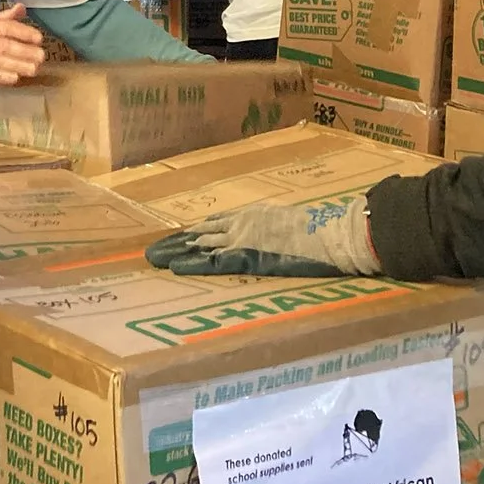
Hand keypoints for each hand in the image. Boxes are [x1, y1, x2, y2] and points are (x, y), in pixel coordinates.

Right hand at [0, 5, 46, 85]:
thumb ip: (7, 18)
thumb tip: (22, 7)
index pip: (6, 27)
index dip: (23, 32)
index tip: (39, 38)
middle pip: (4, 46)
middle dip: (24, 52)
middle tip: (41, 56)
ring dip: (18, 65)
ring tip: (34, 69)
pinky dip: (2, 77)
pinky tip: (15, 78)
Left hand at [145, 199, 380, 277]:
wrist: (330, 235)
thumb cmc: (319, 232)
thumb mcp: (288, 224)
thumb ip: (272, 230)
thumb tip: (270, 240)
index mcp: (252, 216)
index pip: (215, 225)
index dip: (194, 233)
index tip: (177, 238)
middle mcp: (241, 224)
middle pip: (200, 234)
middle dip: (176, 243)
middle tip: (152, 249)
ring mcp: (241, 239)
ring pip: (199, 246)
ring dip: (175, 252)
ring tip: (153, 257)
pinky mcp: (247, 256)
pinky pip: (213, 262)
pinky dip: (193, 264)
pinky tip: (174, 267)